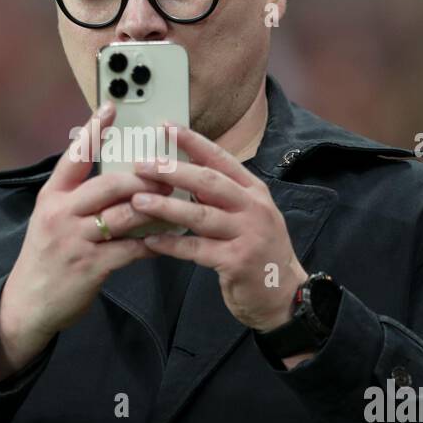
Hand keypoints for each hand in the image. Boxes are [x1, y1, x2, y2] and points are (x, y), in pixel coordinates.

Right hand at [0, 102, 172, 380]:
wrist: (28, 304)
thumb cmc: (48, 258)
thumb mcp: (51, 220)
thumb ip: (77, 198)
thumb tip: (117, 177)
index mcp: (52, 197)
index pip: (74, 156)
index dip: (94, 130)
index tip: (112, 107)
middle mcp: (61, 214)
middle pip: (110, 184)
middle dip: (144, 178)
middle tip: (168, 174)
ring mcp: (75, 241)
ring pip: (126, 214)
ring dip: (156, 208)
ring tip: (176, 203)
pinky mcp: (90, 266)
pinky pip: (132, 249)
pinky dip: (153, 243)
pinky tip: (168, 240)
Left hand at [129, 122, 307, 332]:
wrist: (284, 295)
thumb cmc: (259, 251)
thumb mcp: (249, 215)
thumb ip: (223, 196)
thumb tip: (184, 174)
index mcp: (254, 191)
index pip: (221, 159)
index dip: (193, 141)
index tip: (166, 127)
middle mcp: (254, 208)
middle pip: (209, 182)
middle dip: (173, 171)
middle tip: (142, 165)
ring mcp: (248, 234)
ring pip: (200, 215)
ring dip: (166, 206)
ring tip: (137, 200)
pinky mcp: (237, 261)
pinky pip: (196, 249)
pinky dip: (171, 244)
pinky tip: (150, 240)